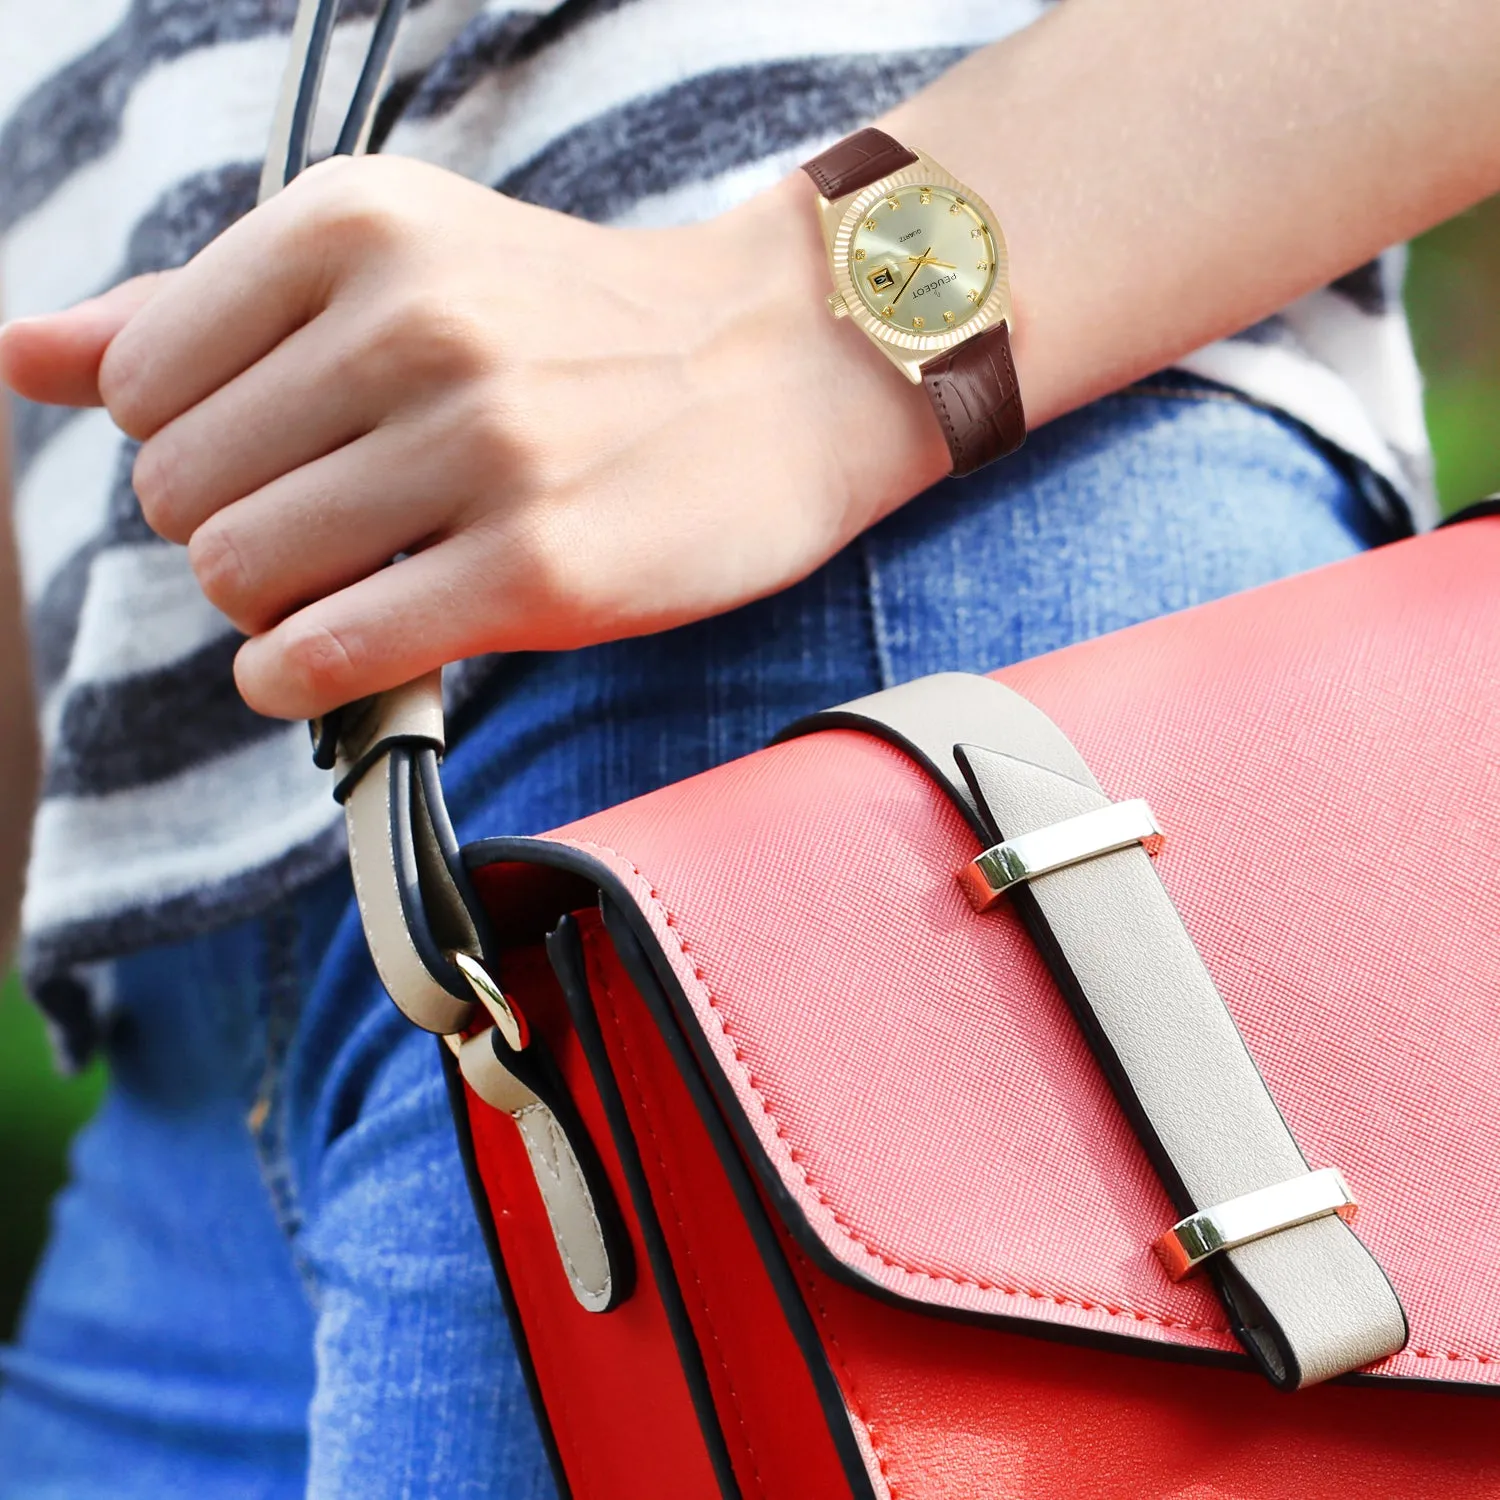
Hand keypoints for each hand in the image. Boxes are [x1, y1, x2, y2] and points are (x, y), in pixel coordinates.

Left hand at [0, 155, 946, 718]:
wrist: (783, 375)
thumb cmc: (579, 327)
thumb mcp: (397, 264)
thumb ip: (202, 308)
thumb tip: (19, 352)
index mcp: (357, 227)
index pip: (141, 386)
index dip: (193, 447)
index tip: (280, 463)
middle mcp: (414, 325)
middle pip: (181, 494)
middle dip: (231, 534)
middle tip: (328, 533)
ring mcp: (484, 451)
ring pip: (241, 578)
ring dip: (274, 609)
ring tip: (356, 584)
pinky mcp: (540, 572)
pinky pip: (327, 655)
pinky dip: (298, 679)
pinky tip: (336, 660)